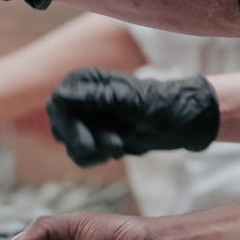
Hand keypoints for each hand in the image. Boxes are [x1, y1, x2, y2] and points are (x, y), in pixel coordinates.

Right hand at [48, 69, 218, 166]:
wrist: (181, 123)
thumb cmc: (161, 105)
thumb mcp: (132, 102)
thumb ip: (99, 98)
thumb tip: (63, 97)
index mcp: (86, 81)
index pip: (58, 104)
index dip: (68, 127)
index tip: (88, 144)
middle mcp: (81, 98)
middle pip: (60, 128)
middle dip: (84, 142)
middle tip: (114, 145)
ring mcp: (86, 119)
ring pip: (70, 146)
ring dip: (95, 152)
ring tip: (120, 145)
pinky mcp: (94, 137)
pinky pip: (82, 156)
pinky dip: (97, 158)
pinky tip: (117, 150)